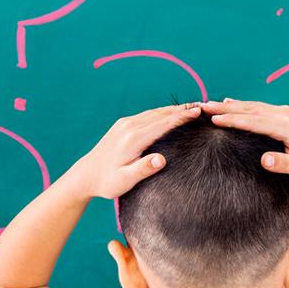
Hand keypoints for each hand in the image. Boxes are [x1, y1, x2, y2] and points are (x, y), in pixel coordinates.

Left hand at [69, 103, 201, 198]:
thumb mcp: (125, 180)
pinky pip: (147, 115)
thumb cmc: (107, 182)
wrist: (85, 175)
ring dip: (173, 109)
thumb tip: (161, 160)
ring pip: (154, 112)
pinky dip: (162, 113)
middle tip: (203, 105)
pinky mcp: (122, 125)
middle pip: (161, 114)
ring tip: (191, 107)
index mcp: (133, 138)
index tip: (199, 112)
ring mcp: (125, 124)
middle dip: (182, 109)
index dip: (182, 117)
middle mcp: (129, 126)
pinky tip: (171, 114)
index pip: (163, 124)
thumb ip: (143, 169)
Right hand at [201, 99, 288, 179]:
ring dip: (231, 105)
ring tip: (210, 105)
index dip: (232, 120)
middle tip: (202, 107)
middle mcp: (284, 114)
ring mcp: (284, 112)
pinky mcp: (284, 114)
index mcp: (286, 126)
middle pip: (249, 109)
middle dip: (225, 108)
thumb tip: (264, 160)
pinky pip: (258, 108)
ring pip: (252, 106)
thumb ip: (284, 164)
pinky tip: (230, 104)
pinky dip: (242, 106)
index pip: (253, 121)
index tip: (213, 119)